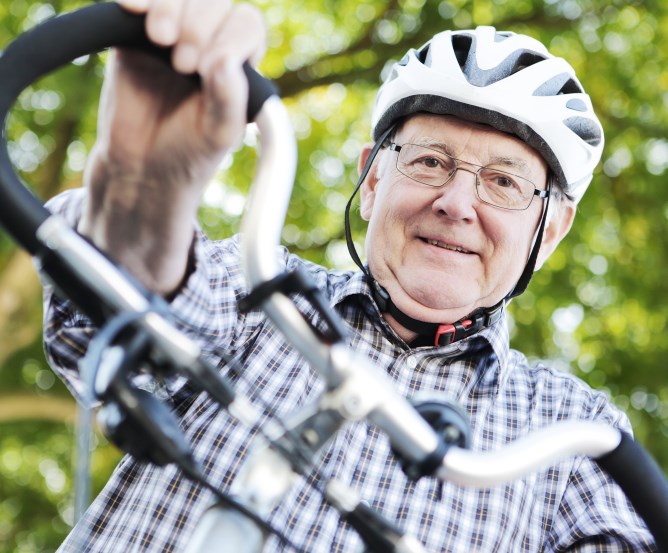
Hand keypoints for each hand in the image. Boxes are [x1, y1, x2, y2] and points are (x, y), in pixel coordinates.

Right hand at [79, 0, 266, 294]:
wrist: (141, 170)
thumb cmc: (189, 154)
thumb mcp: (219, 133)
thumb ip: (230, 98)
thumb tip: (226, 59)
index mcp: (238, 63)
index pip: (245, 24)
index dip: (229, 37)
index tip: (207, 70)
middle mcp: (208, 43)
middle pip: (212, 1)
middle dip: (198, 26)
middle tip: (182, 65)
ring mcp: (169, 37)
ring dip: (170, 7)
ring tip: (159, 38)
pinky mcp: (131, 37)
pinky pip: (136, 2)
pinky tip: (132, 8)